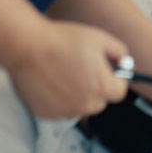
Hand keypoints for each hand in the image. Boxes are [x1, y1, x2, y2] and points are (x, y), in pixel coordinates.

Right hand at [5, 19, 128, 119]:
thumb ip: (118, 51)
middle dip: (95, 86)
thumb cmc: (64, 39)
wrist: (27, 46)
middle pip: (99, 100)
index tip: (107, 69)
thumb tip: (124, 62)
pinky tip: (50, 79)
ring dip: (76, 93)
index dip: (115, 78)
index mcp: (102, 88)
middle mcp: (85, 105)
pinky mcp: (46, 114)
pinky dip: (58, 98)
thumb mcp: (99, 37)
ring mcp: (65, 112)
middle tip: (81, 67)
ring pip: (79, 105)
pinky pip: (60, 108)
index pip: (119, 91)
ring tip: (63, 70)